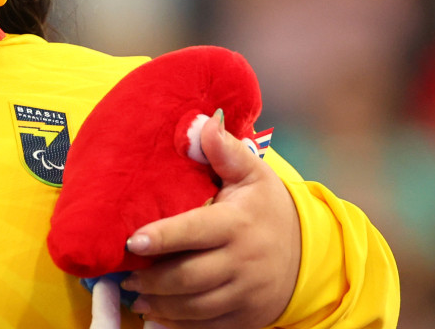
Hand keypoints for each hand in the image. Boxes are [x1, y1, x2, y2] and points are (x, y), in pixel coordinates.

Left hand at [120, 114, 300, 328]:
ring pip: (194, 307)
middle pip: (188, 277)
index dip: (162, 237)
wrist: (310, 255)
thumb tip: (202, 125)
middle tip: (125, 275)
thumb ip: (225, 153)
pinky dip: (177, 325)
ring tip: (134, 295)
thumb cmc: (267, 209)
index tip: (131, 241)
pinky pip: (206, 327)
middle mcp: (242, 261)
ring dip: (159, 304)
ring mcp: (245, 293)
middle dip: (152, 279)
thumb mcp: (254, 175)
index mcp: (237, 223)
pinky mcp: (245, 318)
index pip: (195, 231)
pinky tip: (155, 315)